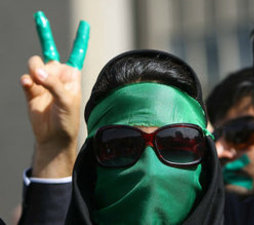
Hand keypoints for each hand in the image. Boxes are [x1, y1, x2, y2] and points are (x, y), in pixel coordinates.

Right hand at [20, 11, 89, 177]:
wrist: (54, 137)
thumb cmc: (68, 119)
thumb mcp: (68, 100)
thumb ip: (53, 84)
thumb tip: (36, 72)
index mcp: (72, 75)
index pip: (77, 53)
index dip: (81, 38)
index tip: (85, 24)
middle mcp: (57, 75)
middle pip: (48, 51)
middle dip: (44, 34)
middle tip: (39, 17)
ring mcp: (43, 82)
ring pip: (34, 63)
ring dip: (34, 70)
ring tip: (38, 81)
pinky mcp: (31, 90)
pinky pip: (25, 78)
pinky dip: (26, 81)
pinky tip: (29, 85)